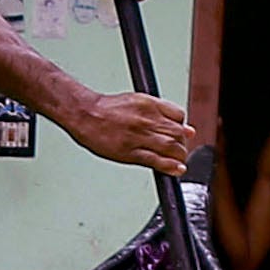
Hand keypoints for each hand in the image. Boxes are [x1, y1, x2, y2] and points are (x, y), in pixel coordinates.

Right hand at [62, 85, 206, 176]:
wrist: (86, 115)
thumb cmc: (108, 109)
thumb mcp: (137, 100)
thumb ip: (160, 110)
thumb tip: (182, 125)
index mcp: (149, 104)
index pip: (178, 116)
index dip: (183, 127)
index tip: (182, 133)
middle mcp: (146, 120)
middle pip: (177, 133)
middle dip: (182, 143)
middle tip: (180, 148)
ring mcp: (139, 136)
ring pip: (170, 147)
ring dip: (179, 155)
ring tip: (178, 159)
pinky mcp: (131, 152)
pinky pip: (156, 160)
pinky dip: (170, 166)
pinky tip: (176, 169)